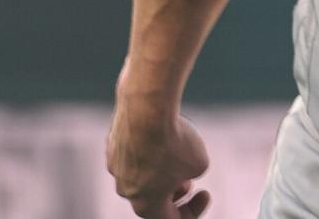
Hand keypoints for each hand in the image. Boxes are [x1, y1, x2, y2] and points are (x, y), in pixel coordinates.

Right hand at [106, 103, 210, 218]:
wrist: (146, 109)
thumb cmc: (174, 140)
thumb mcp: (199, 163)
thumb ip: (192, 172)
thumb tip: (184, 168)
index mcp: (145, 203)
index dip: (192, 211)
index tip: (206, 193)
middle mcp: (125, 188)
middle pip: (152, 198)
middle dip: (173, 191)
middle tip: (189, 180)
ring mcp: (115, 165)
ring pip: (141, 173)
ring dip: (160, 168)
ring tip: (177, 152)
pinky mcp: (113, 143)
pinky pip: (134, 151)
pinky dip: (149, 147)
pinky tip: (162, 133)